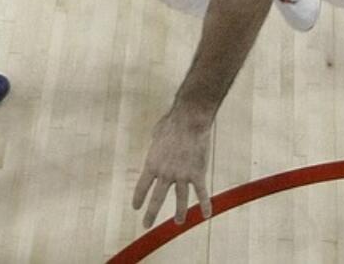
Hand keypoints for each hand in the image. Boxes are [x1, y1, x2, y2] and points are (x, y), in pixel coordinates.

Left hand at [131, 106, 213, 228]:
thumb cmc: (172, 121)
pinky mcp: (197, 173)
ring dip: (179, 213)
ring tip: (178, 222)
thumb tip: (157, 139)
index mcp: (152, 164)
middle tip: (146, 224)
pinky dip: (205, 204)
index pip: (142, 186)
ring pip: (180, 199)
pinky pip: (201, 192)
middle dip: (151, 214)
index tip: (136, 207)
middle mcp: (165, 174)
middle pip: (157, 199)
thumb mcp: (157, 133)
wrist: (189, 119)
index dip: (138, 198)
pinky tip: (206, 215)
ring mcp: (182, 175)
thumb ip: (156, 142)